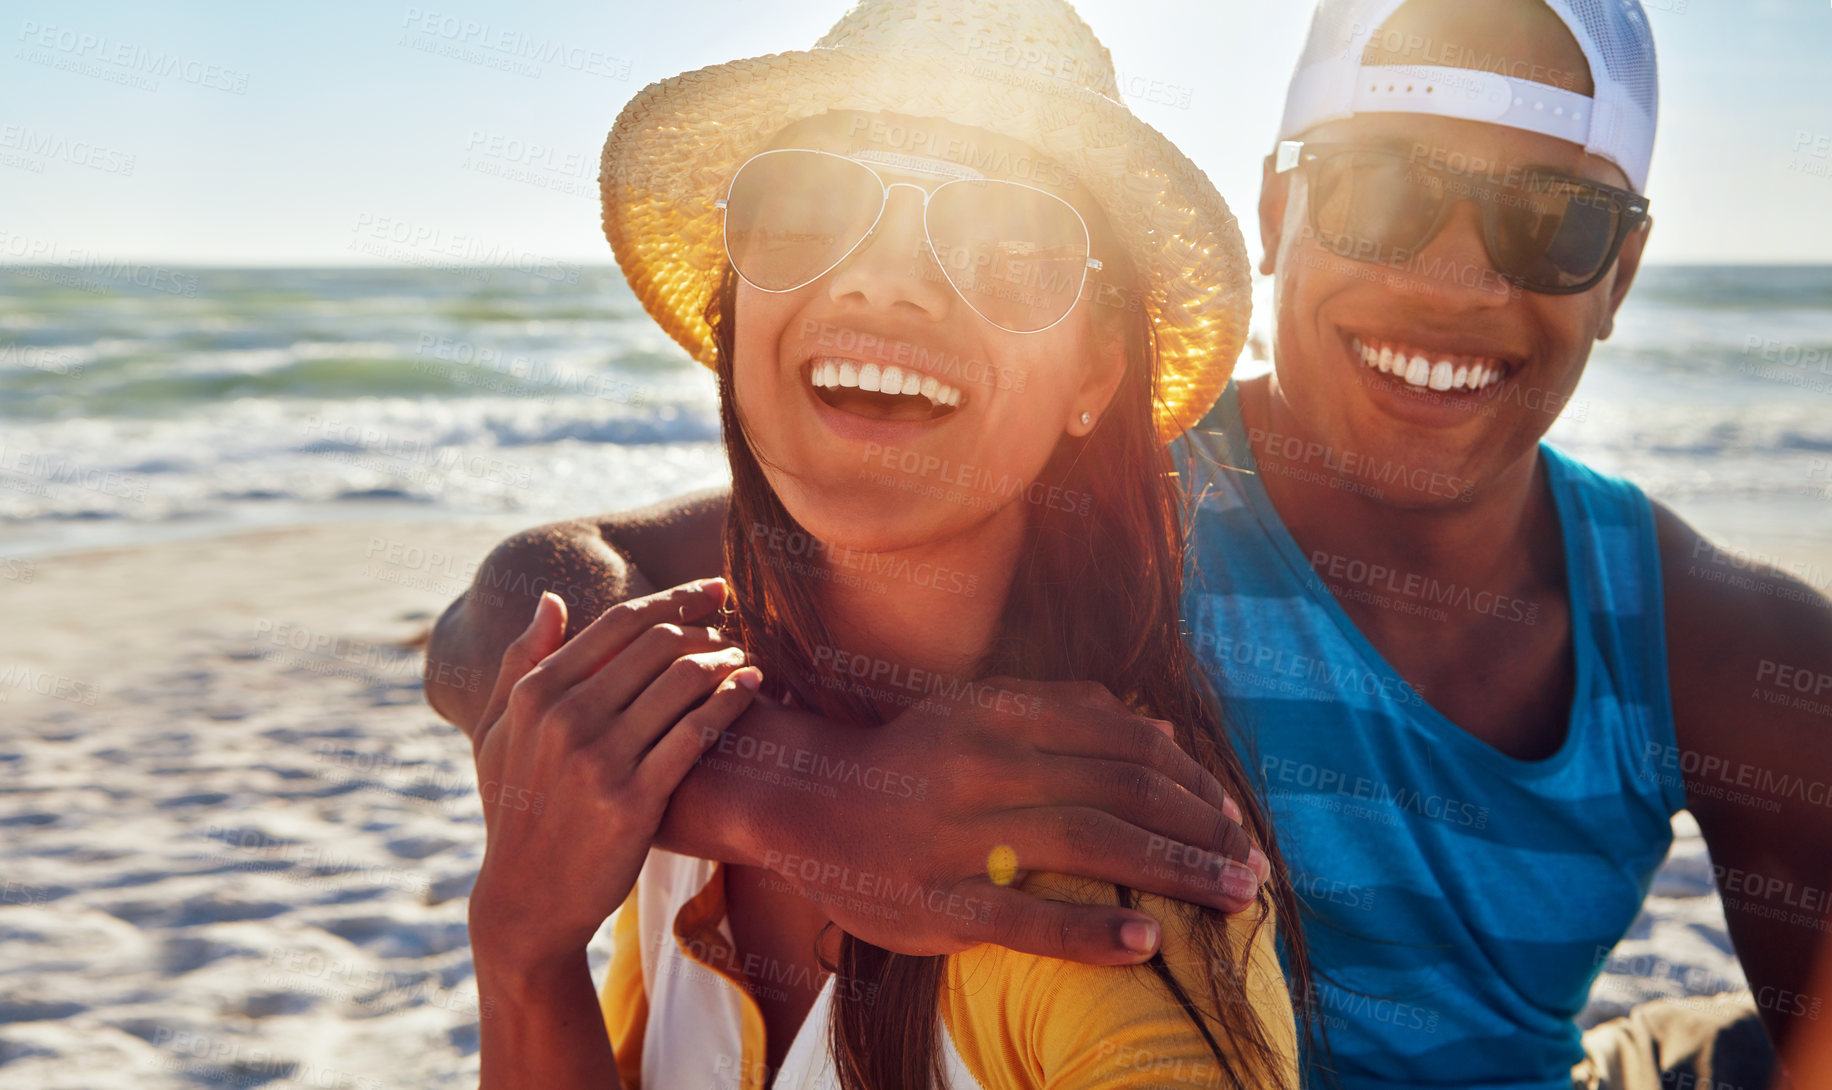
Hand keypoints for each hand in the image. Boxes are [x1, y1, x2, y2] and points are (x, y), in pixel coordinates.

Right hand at [466, 581, 760, 970]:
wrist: (527, 901)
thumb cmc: (515, 809)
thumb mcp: (497, 733)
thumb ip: (520, 662)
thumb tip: (551, 599)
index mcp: (535, 694)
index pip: (619, 624)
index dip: (675, 599)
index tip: (713, 590)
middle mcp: (565, 718)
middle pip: (659, 646)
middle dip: (706, 628)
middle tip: (734, 629)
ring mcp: (600, 760)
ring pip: (682, 682)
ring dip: (724, 659)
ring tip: (743, 657)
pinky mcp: (634, 800)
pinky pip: (696, 733)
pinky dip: (731, 700)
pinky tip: (752, 686)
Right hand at [754, 678, 1266, 964]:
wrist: (803, 802)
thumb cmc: (909, 758)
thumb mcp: (979, 711)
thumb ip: (1066, 711)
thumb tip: (1162, 730)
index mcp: (999, 713)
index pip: (1124, 741)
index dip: (1191, 780)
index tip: (1231, 816)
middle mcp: (983, 764)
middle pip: (1123, 790)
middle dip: (1203, 830)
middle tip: (1254, 866)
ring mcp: (958, 835)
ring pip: (1091, 846)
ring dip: (1177, 873)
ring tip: (1235, 897)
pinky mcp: (936, 903)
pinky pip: (1026, 919)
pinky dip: (1092, 932)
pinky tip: (1147, 943)